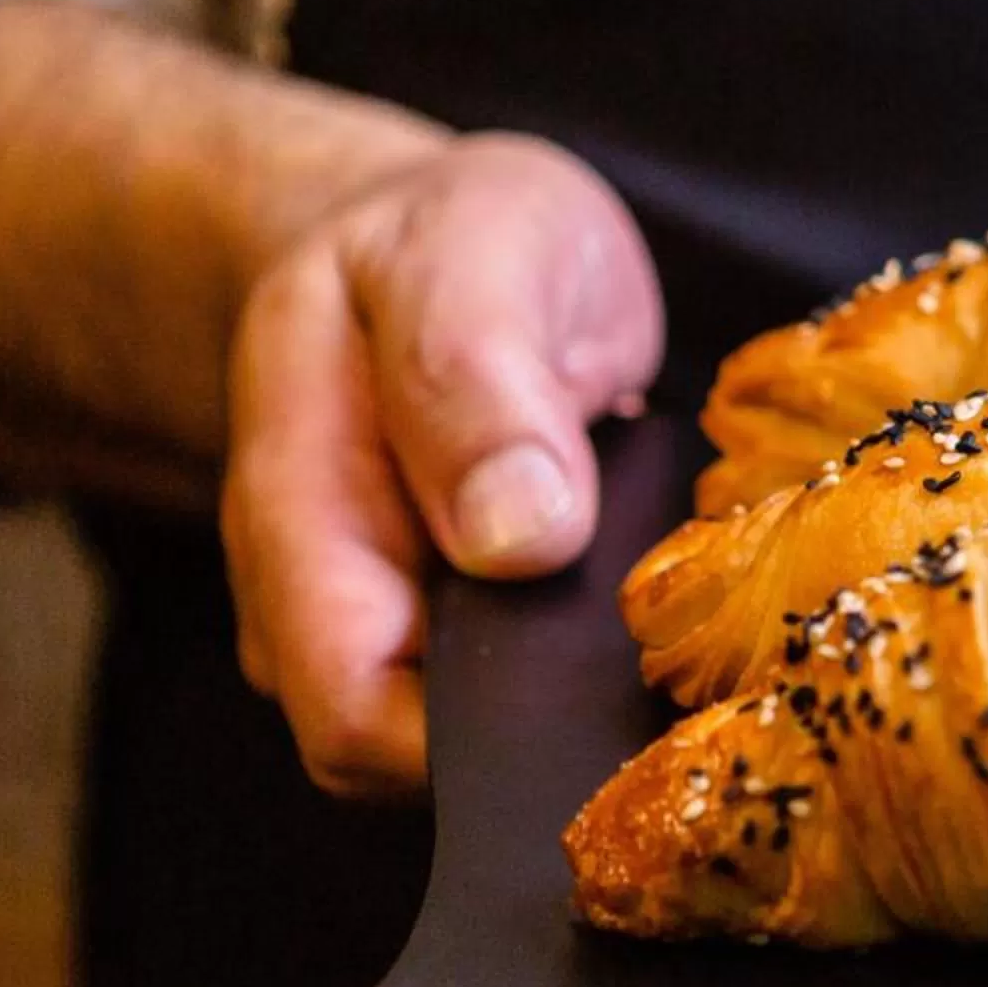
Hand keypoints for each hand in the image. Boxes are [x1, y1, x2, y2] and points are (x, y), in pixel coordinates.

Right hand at [221, 133, 662, 798]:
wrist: (436, 237)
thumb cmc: (449, 238)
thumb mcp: (469, 254)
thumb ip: (474, 382)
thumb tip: (519, 540)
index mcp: (295, 510)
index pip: (352, 713)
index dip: (475, 736)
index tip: (613, 674)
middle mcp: (330, 598)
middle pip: (427, 749)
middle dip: (553, 718)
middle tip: (689, 643)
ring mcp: (401, 620)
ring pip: (493, 726)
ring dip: (592, 691)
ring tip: (692, 614)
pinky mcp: (479, 624)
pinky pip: (540, 685)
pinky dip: (612, 660)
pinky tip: (678, 612)